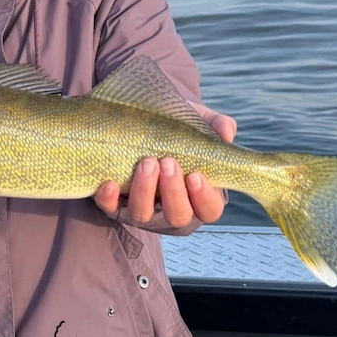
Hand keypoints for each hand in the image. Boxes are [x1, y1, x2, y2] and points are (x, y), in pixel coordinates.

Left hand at [94, 103, 235, 226]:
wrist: (142, 120)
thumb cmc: (179, 128)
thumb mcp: (199, 123)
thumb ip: (217, 125)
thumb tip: (227, 132)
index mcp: (198, 196)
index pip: (209, 210)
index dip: (204, 197)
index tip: (196, 175)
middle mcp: (171, 208)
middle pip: (177, 216)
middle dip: (173, 192)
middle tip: (168, 162)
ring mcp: (143, 209)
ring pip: (143, 214)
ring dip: (145, 191)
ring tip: (145, 162)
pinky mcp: (116, 204)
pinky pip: (110, 209)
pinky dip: (109, 199)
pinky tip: (109, 183)